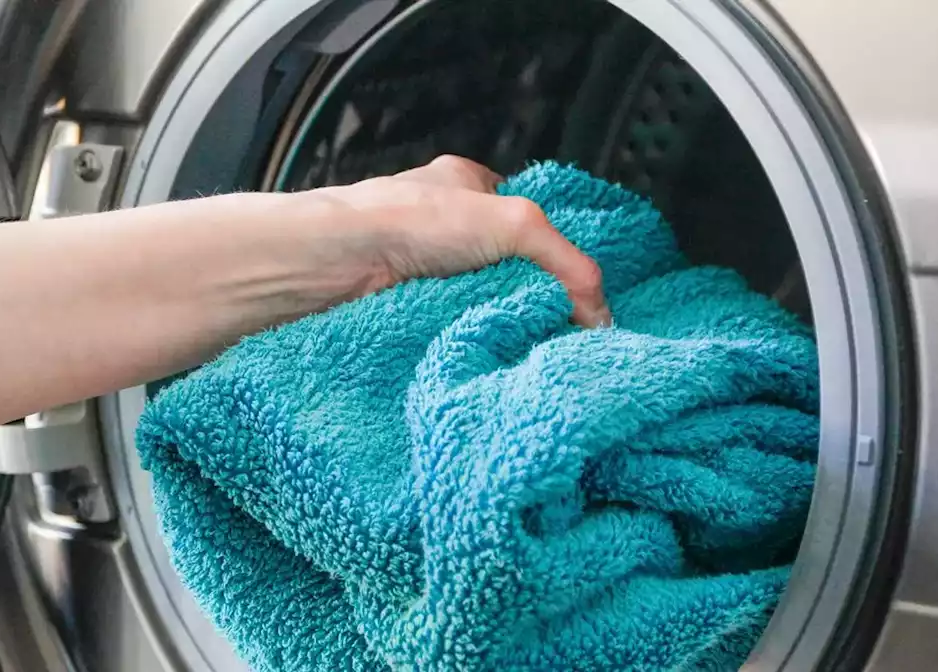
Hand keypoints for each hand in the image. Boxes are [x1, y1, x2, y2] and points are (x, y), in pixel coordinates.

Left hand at [300, 155, 610, 326]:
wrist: (338, 263)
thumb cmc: (410, 220)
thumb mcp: (515, 224)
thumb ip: (567, 263)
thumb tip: (599, 313)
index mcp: (465, 183)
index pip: (525, 216)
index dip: (552, 251)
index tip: (577, 291)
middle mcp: (439, 222)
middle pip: (502, 263)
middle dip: (525, 294)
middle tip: (555, 327)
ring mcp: (416, 264)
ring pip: (474, 298)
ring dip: (494, 321)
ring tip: (521, 347)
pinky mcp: (400, 303)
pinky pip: (446, 325)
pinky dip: (464, 339)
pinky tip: (481, 353)